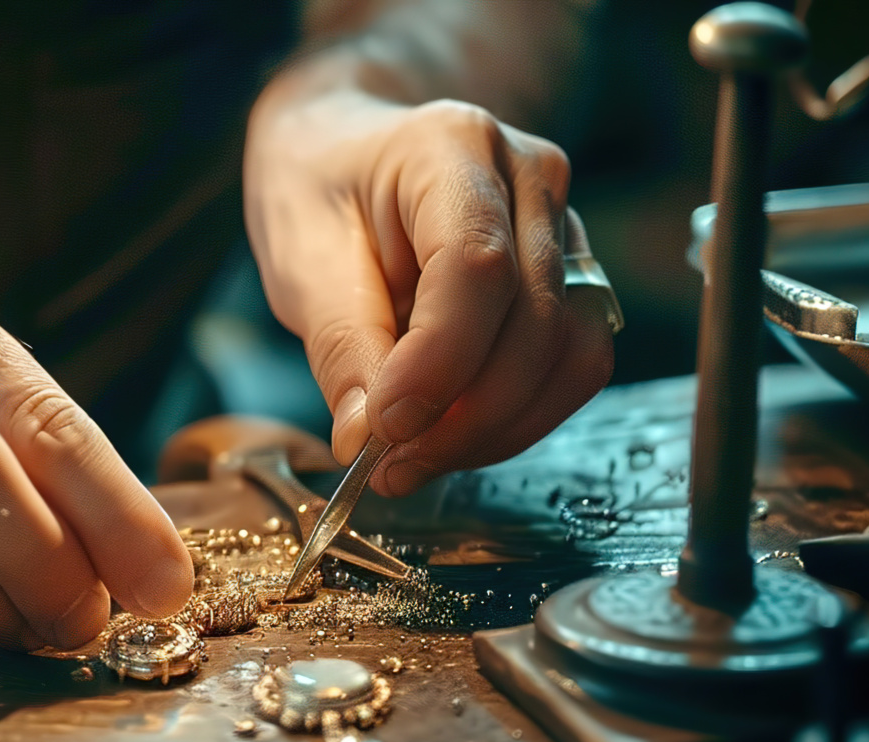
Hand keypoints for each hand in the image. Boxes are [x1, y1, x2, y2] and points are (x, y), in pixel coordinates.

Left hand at [244, 88, 613, 494]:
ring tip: (415, 460)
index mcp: (452, 147)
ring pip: (569, 353)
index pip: (477, 266)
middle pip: (535, 321)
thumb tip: (368, 438)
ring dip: (497, 428)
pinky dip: (515, 417)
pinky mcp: (569, 276)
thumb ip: (340, 344)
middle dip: (464, 417)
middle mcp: (529, 178)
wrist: (343, 147)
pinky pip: (567, 364)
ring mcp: (562, 226)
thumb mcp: (299, 257)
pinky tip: (450, 434)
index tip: (384, 428)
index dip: (438, 362)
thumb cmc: (317, 186)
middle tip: (389, 467)